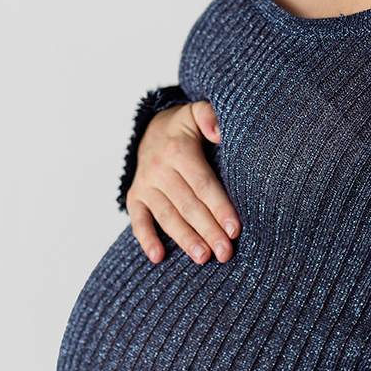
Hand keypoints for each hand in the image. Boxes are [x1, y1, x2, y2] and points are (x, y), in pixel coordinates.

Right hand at [126, 101, 239, 264]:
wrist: (151, 129)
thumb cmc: (185, 127)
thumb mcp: (197, 112)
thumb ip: (209, 116)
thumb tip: (219, 132)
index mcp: (178, 150)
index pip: (203, 184)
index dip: (219, 207)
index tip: (235, 229)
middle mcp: (159, 170)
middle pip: (188, 205)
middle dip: (208, 230)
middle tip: (225, 253)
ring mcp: (145, 185)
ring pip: (167, 216)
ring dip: (185, 239)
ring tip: (203, 257)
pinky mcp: (135, 197)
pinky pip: (138, 220)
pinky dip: (146, 239)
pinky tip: (158, 257)